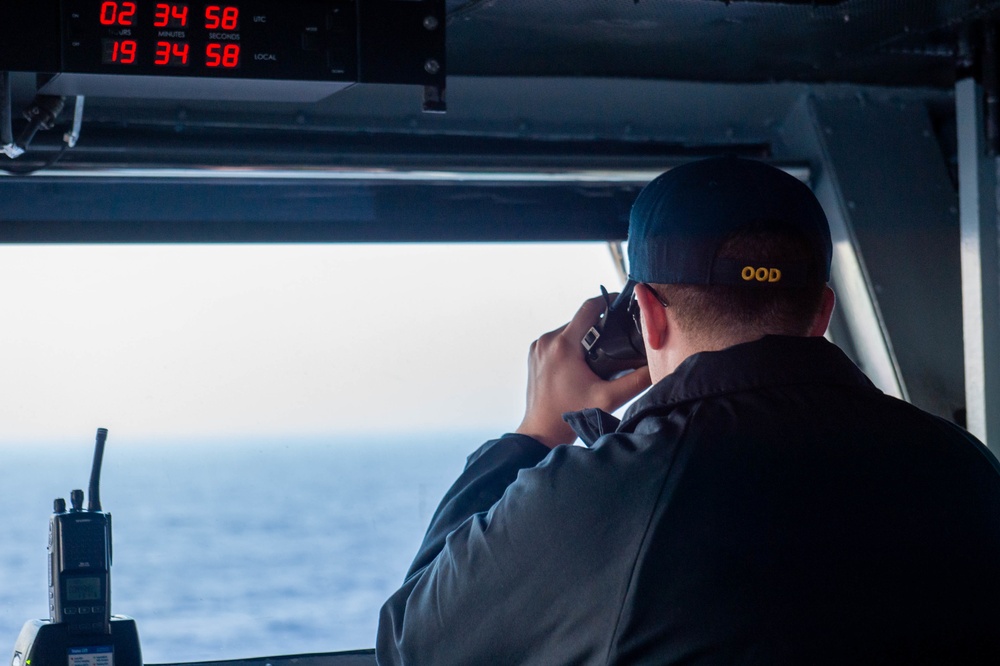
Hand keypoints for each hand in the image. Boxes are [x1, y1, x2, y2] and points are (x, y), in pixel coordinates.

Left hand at [514, 295, 651, 447]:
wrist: (542, 431)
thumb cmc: (571, 414)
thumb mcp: (610, 397)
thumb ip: (637, 380)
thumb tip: (656, 366)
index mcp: (563, 345)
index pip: (588, 308)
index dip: (607, 301)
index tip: (620, 302)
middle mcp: (547, 341)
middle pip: (578, 320)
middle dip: (597, 325)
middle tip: (616, 334)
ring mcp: (538, 348)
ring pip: (567, 330)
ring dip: (583, 336)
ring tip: (600, 350)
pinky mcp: (534, 355)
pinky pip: (556, 341)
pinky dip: (570, 345)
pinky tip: (582, 360)